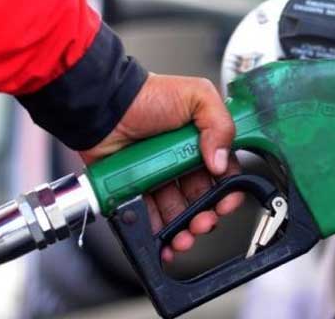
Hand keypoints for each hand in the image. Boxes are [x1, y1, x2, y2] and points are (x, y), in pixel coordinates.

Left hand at [79, 73, 243, 261]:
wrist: (106, 104)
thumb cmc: (147, 95)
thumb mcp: (197, 96)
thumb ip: (220, 124)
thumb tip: (220, 162)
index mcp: (202, 142)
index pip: (224, 174)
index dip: (228, 191)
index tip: (227, 202)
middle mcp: (182, 162)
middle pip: (203, 199)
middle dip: (207, 216)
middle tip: (204, 221)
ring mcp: (159, 177)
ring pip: (179, 213)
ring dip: (186, 230)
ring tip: (184, 236)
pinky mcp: (136, 189)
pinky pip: (150, 216)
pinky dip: (158, 233)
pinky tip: (164, 240)